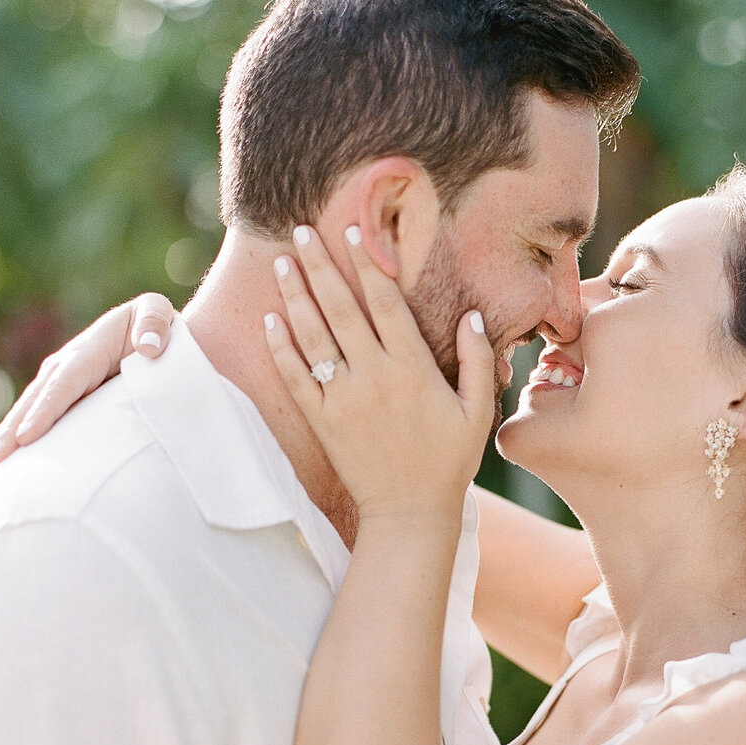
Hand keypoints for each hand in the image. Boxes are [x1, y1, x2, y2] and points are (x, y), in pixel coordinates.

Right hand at [0, 294, 176, 476]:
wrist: (148, 334)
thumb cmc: (155, 326)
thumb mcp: (156, 312)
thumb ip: (154, 324)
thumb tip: (149, 348)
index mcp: (87, 350)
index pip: (65, 383)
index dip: (45, 409)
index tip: (27, 436)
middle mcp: (64, 368)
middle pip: (35, 402)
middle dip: (12, 431)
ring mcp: (57, 384)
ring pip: (25, 415)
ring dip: (3, 442)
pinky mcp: (59, 402)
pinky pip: (31, 423)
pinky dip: (12, 445)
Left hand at [265, 226, 494, 520]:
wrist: (409, 513)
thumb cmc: (448, 463)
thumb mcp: (476, 411)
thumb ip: (476, 360)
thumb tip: (473, 316)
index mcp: (412, 368)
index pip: (385, 303)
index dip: (367, 264)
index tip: (352, 231)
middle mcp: (374, 376)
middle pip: (341, 308)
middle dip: (321, 265)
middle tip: (302, 231)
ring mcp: (343, 398)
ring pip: (313, 336)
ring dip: (295, 296)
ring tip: (282, 262)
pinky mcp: (322, 421)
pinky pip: (295, 377)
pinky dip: (280, 348)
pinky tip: (269, 320)